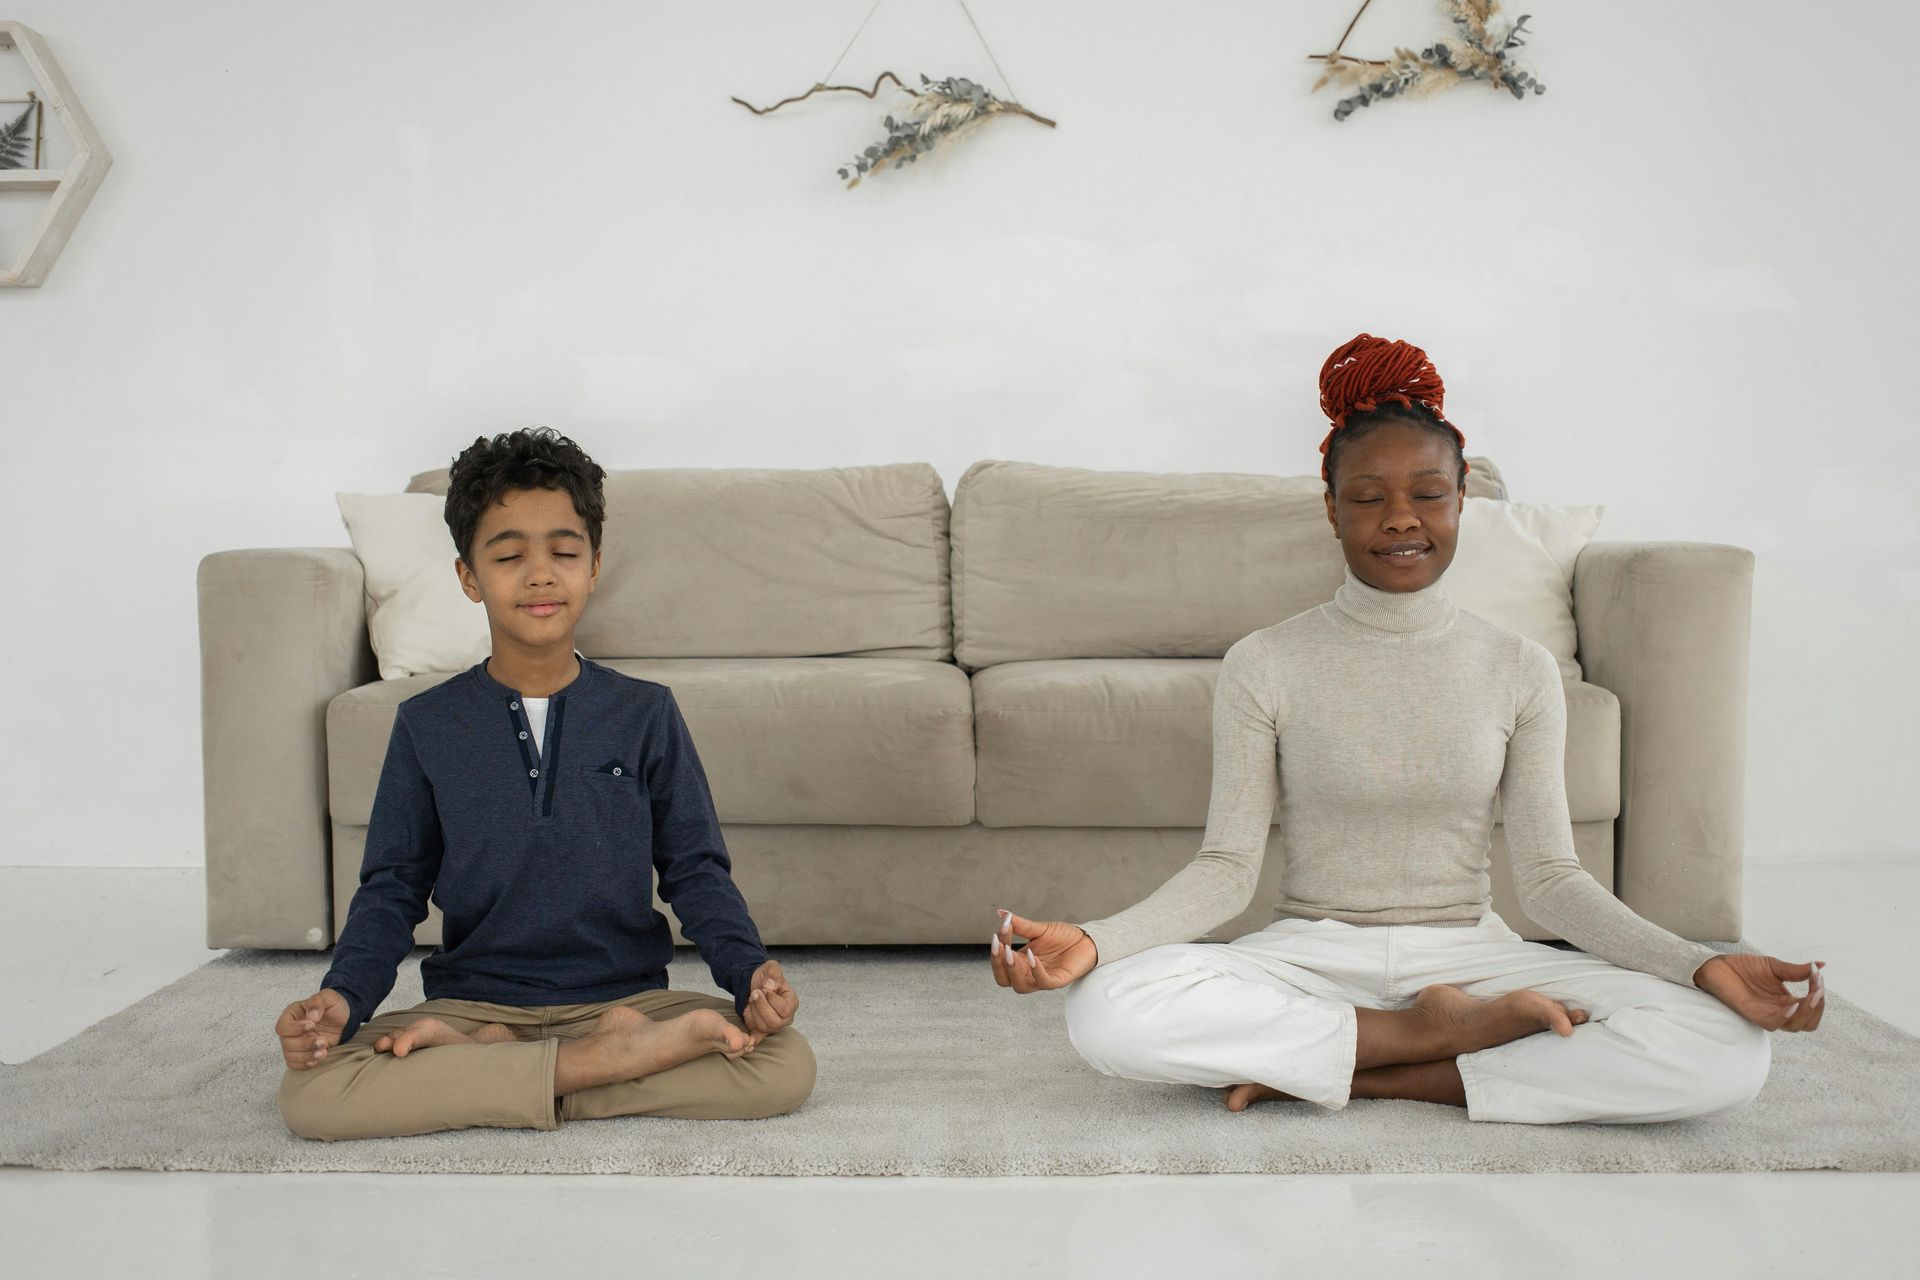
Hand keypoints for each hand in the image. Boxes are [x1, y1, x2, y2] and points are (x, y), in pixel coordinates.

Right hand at [275, 988, 350, 1068]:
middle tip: (323, 1041)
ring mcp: (295, 1043)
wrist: (345, 1018)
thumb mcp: (328, 997)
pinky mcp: (302, 1053)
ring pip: (290, 1056)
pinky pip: (295, 1064)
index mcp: (292, 1014)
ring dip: (307, 1056)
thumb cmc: (333, 1005)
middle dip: (305, 1044)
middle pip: (286, 1043)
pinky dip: (305, 1064)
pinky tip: (318, 1058)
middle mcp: (290, 1030)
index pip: (282, 1026)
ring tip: (324, 1052)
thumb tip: (311, 1016)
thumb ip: (318, 1002)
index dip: (295, 1029)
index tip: (312, 1025)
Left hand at [742, 959, 797, 1042]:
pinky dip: (754, 1039)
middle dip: (761, 1006)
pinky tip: (749, 1039)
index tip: (764, 989)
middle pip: (775, 1022)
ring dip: (754, 1012)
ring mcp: (774, 1025)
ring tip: (751, 999)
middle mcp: (786, 1017)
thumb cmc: (766, 977)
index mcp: (792, 1002)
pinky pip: (758, 1037)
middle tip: (754, 993)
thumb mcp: (771, 967)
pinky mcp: (762, 1030)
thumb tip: (771, 986)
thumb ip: (774, 973)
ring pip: (764, 1027)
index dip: (772, 999)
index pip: (785, 1009)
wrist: (753, 983)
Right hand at [989, 909, 1097, 993]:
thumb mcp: (1039, 929)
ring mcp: (1042, 979)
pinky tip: (1032, 956)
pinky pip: (1043, 981)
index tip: (1003, 926)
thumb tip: (1002, 913)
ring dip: (1013, 970)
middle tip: (1000, 946)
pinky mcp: (1058, 980)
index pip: (1001, 961)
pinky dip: (1035, 970)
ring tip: (1011, 952)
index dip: (997, 947)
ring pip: (1020, 986)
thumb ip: (1020, 925)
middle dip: (998, 964)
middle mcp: (1028, 973)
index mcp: (1020, 961)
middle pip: (1003, 980)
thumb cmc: (1063, 937)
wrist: (1087, 939)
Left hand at [1695, 954, 1825, 1031]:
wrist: (1718, 966)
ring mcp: (1768, 1015)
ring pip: (1796, 1025)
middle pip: (1809, 1022)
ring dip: (1807, 1011)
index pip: (1813, 1007)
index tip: (1818, 975)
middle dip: (1818, 1006)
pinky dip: (1786, 1016)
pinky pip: (1774, 1023)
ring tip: (1811, 995)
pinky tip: (1792, 1004)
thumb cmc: (1744, 968)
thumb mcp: (1775, 967)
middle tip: (1817, 988)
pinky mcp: (1754, 1016)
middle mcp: (1780, 1012)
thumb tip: (1821, 965)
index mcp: (1787, 1002)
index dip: (1820, 994)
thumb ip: (1797, 971)